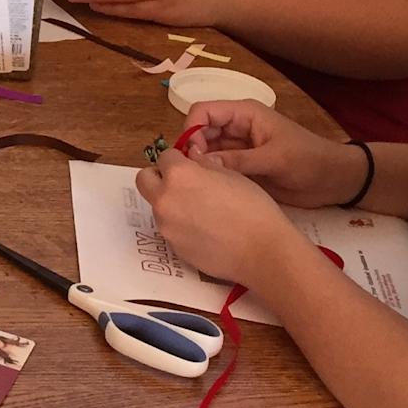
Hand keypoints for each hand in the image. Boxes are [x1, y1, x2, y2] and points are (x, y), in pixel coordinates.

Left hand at [134, 149, 301, 289]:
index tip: (189, 164)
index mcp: (179, 175)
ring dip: (170, 203)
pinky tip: (206, 230)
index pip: (164, 156)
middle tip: (183, 183)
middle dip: (159, 177)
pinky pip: (170, 229)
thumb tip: (191, 157)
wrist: (262, 251)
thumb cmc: (253, 209)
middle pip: (144, 180)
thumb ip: (204, 164)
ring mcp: (166, 226)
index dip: (178, 159)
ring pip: (157, 206)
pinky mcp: (173, 247)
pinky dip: (180, 225)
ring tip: (201, 210)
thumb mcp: (231, 175)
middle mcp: (165, 199)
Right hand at [178, 100, 370, 208]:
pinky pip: (218, 168)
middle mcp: (237, 129)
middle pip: (200, 132)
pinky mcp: (242, 168)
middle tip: (191, 175)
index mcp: (245, 115)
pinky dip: (210, 176)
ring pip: (206, 152)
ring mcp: (238, 149)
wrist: (334, 181)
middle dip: (192, 150)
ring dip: (199, 165)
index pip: (204, 112)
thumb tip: (201, 163)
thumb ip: (238, 160)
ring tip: (196, 185)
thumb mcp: (275, 159)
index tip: (191, 156)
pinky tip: (207, 190)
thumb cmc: (309, 161)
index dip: (192, 130)